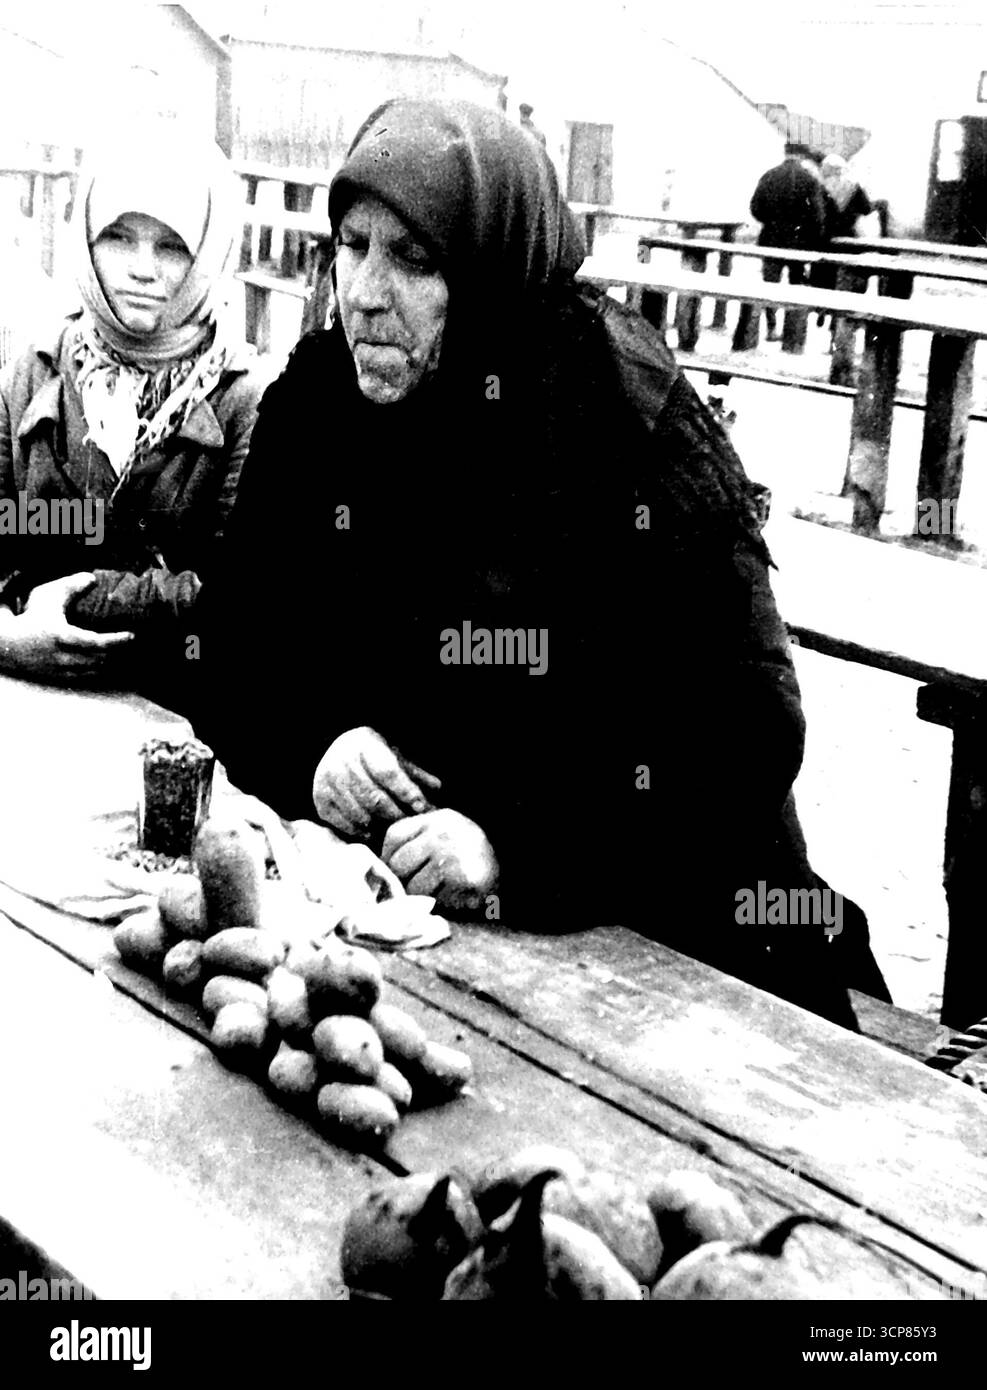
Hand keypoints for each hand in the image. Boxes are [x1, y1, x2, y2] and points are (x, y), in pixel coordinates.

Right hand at [0, 573, 133, 684]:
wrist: (7, 644)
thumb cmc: (31, 617)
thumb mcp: (48, 597)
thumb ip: (71, 587)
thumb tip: (93, 579)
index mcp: (63, 637)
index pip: (98, 643)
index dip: (118, 641)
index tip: (132, 635)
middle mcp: (64, 657)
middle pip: (101, 659)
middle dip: (119, 652)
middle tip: (133, 642)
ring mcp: (62, 671)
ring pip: (96, 670)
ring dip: (111, 661)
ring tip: (124, 652)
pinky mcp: (60, 678)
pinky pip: (87, 677)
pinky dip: (100, 669)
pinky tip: (108, 661)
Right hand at [312, 726, 441, 837]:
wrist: (334, 751)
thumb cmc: (373, 758)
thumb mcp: (394, 757)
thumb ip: (415, 773)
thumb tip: (437, 788)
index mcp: (364, 743)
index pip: (387, 772)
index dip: (406, 791)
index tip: (421, 807)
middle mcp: (341, 760)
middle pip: (373, 796)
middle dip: (396, 813)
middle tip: (411, 825)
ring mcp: (327, 781)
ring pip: (359, 813)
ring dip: (380, 826)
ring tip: (396, 832)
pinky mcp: (320, 801)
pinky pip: (344, 823)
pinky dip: (362, 832)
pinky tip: (375, 833)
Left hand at [381, 809, 498, 913]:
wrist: (520, 869)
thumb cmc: (478, 859)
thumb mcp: (449, 836)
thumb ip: (420, 842)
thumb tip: (383, 867)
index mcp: (438, 818)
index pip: (394, 836)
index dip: (391, 858)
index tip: (403, 871)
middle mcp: (443, 832)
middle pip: (399, 863)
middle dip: (406, 881)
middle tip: (423, 888)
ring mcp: (452, 854)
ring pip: (415, 887)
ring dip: (425, 896)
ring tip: (445, 893)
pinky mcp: (463, 879)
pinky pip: (436, 900)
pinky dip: (444, 904)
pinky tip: (459, 898)